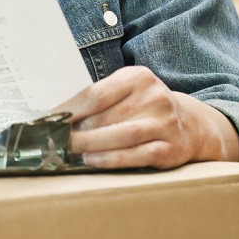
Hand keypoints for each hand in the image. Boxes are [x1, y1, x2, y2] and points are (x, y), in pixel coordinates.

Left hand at [58, 66, 238, 168]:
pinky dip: (111, 159)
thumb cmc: (144, 106)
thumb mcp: (127, 89)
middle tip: (56, 139)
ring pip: (121, 135)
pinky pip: (136, 155)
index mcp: (138, 77)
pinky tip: (92, 161)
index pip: (96, 93)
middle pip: (106, 116)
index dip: (70, 109)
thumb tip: (58, 113)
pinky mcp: (170, 148)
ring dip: (91, 144)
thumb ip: (99, 96)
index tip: (49, 119)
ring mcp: (164, 123)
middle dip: (77, 130)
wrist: (189, 124)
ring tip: (70, 149)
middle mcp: (154, 97)